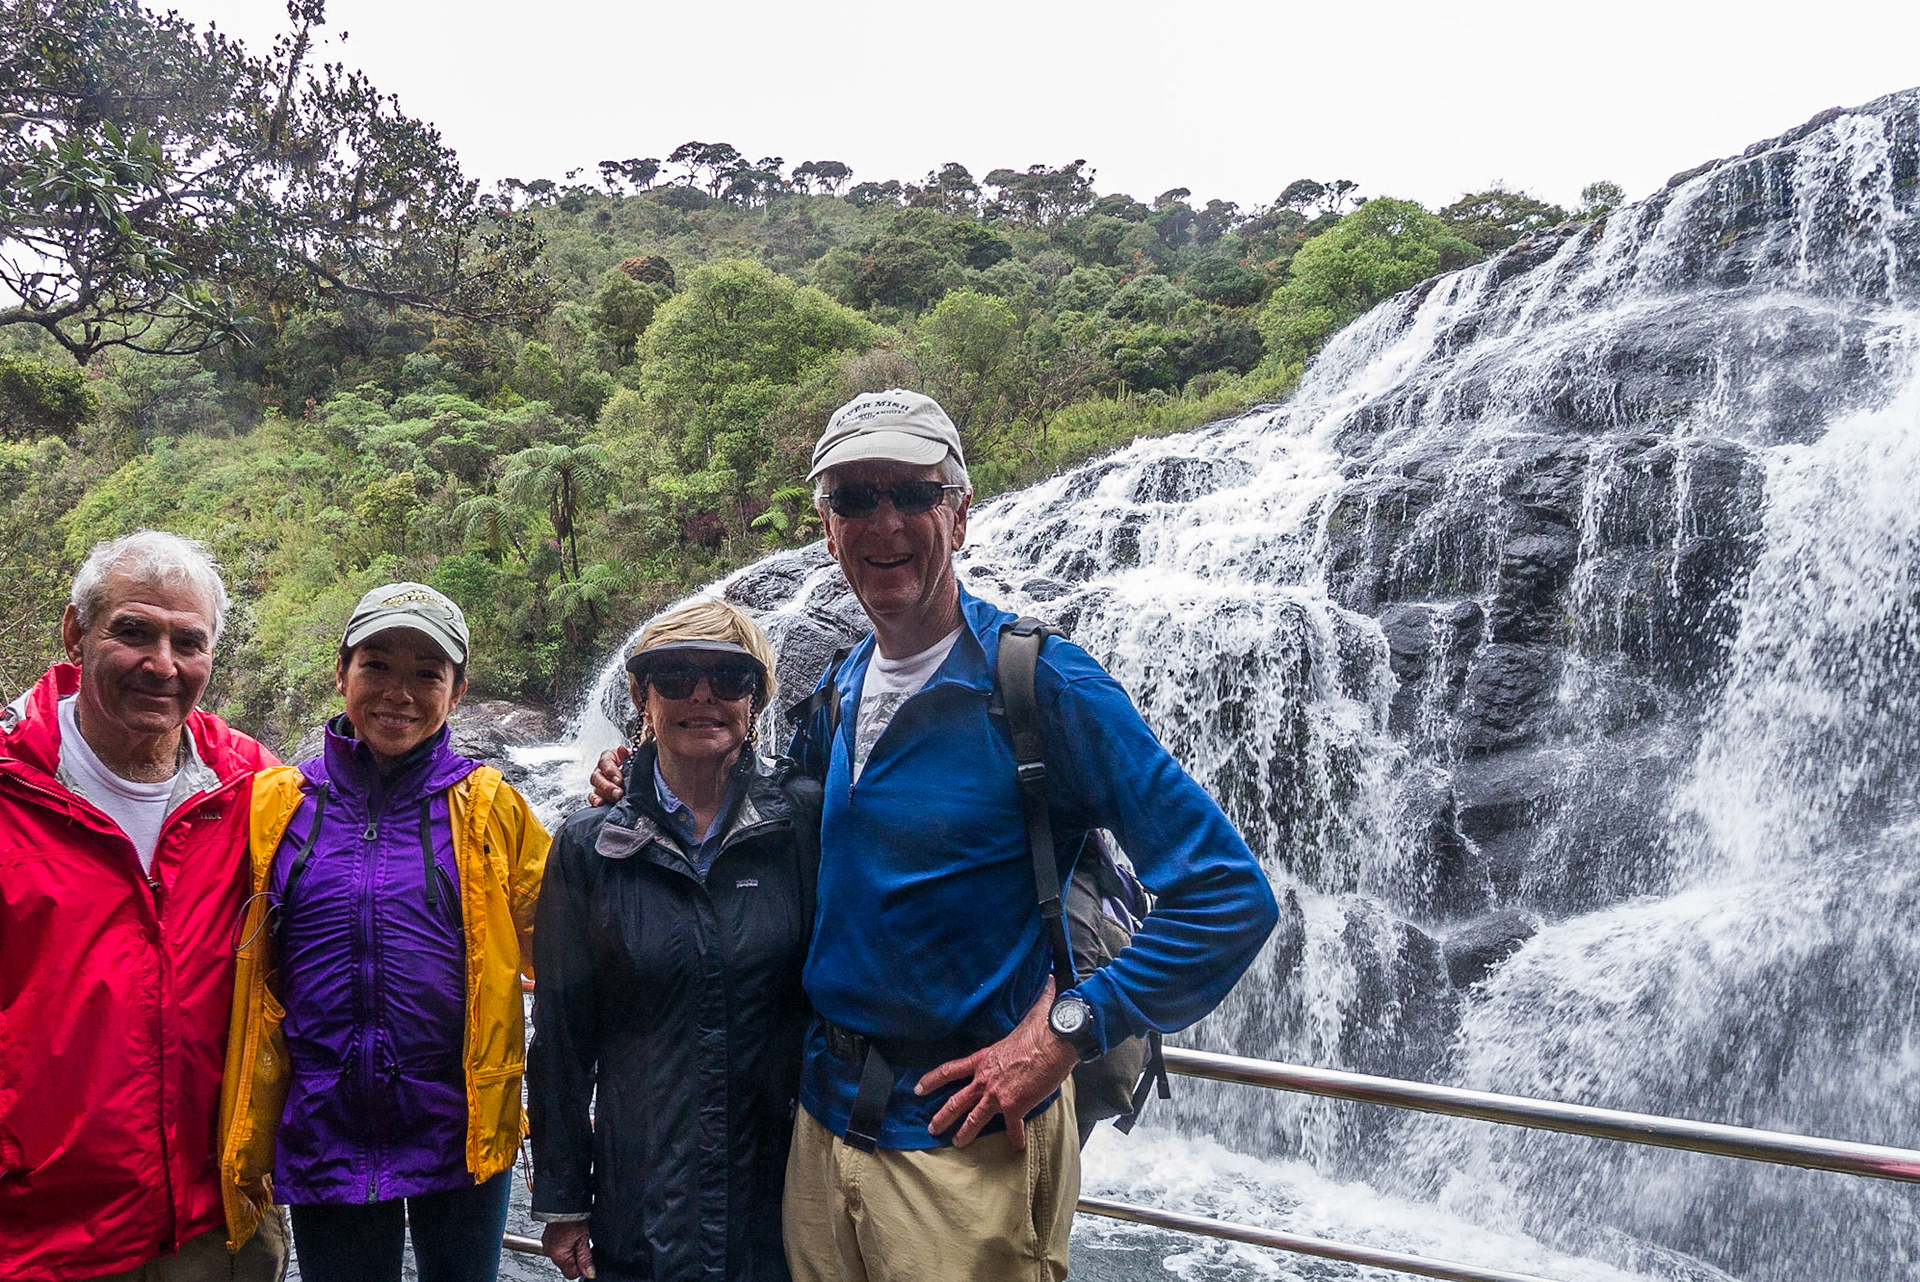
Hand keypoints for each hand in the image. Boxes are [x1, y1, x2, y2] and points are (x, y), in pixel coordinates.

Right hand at [542, 1220, 594, 1278]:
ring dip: (570, 1249)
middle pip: (566, 1265)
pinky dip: (565, 1243)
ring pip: (563, 1256)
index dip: (581, 1267)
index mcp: (558, 1255)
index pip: (571, 1274)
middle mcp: (549, 1251)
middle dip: (576, 1257)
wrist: (564, 1203)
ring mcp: (547, 1244)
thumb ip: (586, 1259)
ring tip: (576, 1235)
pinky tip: (570, 1233)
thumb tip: (589, 1273)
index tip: (586, 1256)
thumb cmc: (574, 1217)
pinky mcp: (547, 1237)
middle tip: (582, 1241)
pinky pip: (558, 1247)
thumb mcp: (584, 1239)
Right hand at [587, 745, 629, 806]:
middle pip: (597, 776)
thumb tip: (622, 749)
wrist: (635, 774)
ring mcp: (598, 782)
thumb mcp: (631, 756)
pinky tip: (601, 803)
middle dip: (608, 786)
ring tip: (616, 798)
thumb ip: (626, 754)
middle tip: (618, 792)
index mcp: (608, 757)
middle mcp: (601, 769)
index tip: (619, 779)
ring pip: (595, 787)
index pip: (604, 762)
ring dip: (605, 794)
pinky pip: (592, 797)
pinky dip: (595, 800)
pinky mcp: (598, 793)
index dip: (610, 771)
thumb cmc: (632, 764)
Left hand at [915, 978, 1078, 1149]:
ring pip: (974, 1118)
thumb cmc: (1041, 1029)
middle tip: (931, 1128)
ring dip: (965, 1133)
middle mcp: (985, 1079)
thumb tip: (1051, 982)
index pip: (950, 1070)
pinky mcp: (1015, 1107)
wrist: (1055, 1042)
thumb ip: (1035, 1001)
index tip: (919, 1089)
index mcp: (983, 1059)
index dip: (932, 1080)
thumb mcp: (1029, 1016)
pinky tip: (1016, 1146)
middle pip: (956, 1101)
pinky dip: (1015, 1138)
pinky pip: (1012, 1128)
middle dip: (941, 1116)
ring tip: (957, 1143)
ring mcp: (998, 1095)